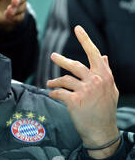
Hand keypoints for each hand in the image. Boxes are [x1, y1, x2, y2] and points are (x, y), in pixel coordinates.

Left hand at [47, 26, 119, 158]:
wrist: (101, 131)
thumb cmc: (105, 110)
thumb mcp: (110, 89)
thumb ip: (105, 72)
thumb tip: (104, 56)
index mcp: (104, 76)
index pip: (94, 53)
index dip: (85, 39)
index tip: (77, 28)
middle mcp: (95, 81)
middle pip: (74, 65)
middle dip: (61, 60)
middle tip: (53, 55)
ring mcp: (85, 91)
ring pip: (64, 79)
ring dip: (54, 82)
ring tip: (49, 84)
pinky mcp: (75, 101)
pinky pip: (59, 92)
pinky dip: (53, 93)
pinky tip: (52, 94)